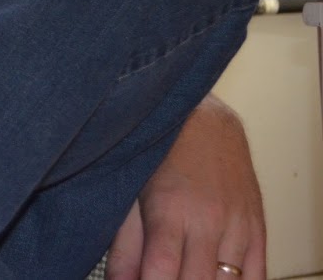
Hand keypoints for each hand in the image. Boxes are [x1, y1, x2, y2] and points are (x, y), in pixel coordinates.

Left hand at [105, 96, 264, 279]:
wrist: (203, 119)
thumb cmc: (158, 153)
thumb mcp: (129, 194)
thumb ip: (125, 245)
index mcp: (170, 212)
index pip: (162, 273)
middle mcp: (208, 222)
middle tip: (161, 276)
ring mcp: (238, 226)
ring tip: (184, 273)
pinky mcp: (258, 228)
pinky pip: (257, 275)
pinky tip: (214, 277)